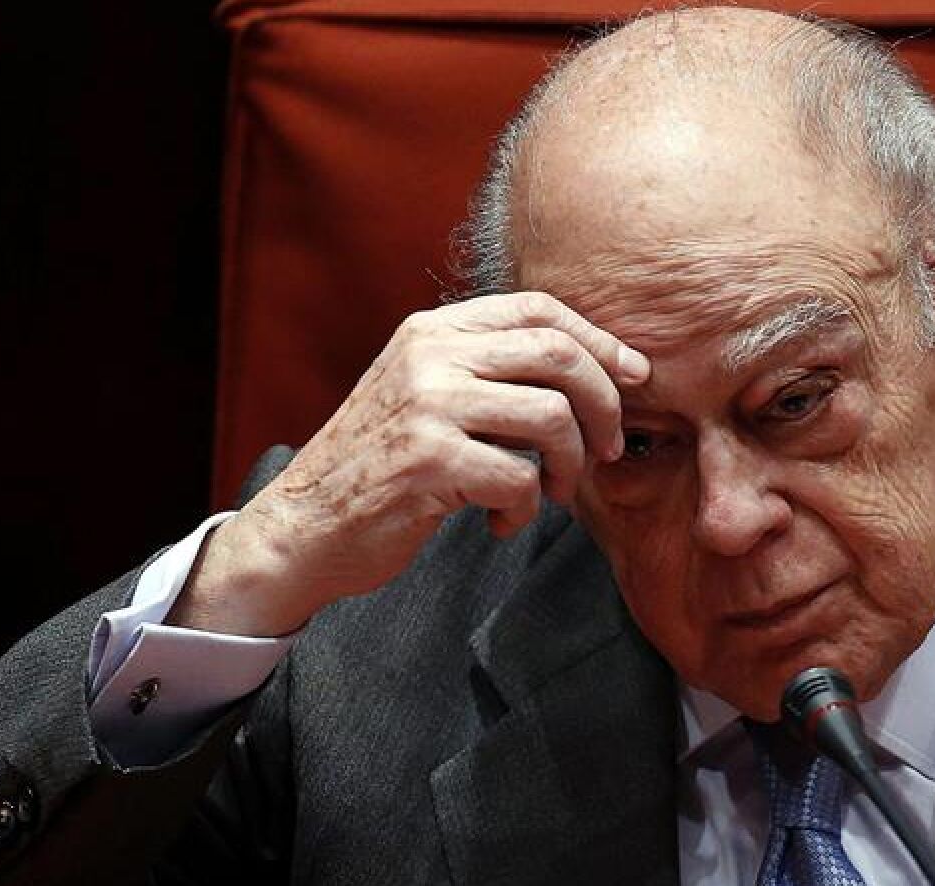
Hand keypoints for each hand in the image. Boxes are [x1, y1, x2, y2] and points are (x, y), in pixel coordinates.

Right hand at [167, 292, 649, 636]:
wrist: (301, 528)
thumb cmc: (379, 470)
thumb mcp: (425, 396)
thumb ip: (487, 373)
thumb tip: (595, 370)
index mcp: (432, 331)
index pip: (538, 308)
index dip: (599, 340)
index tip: (633, 376)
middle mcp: (428, 355)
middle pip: (558, 353)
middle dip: (604, 404)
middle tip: (607, 450)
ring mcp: (426, 404)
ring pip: (551, 416)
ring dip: (570, 466)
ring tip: (554, 494)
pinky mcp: (427, 460)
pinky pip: (520, 479)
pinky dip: (525, 510)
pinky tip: (499, 523)